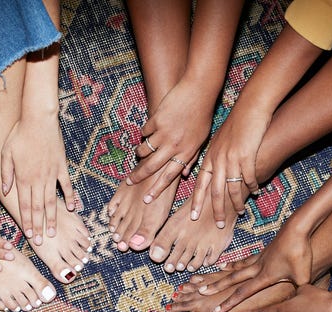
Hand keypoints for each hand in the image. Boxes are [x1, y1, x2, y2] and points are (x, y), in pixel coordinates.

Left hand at [1, 112, 74, 244]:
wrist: (38, 119)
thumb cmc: (19, 133)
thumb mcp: (6, 152)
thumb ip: (6, 173)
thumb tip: (7, 190)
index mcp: (23, 178)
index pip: (24, 205)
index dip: (27, 221)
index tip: (29, 235)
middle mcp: (38, 180)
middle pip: (38, 208)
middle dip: (39, 226)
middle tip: (42, 241)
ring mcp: (51, 174)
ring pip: (52, 201)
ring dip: (52, 218)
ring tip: (54, 232)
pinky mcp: (61, 167)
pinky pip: (66, 186)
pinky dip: (70, 198)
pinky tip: (72, 209)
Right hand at [126, 77, 212, 201]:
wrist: (200, 90)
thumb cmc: (203, 116)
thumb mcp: (202, 140)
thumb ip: (191, 158)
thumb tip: (184, 174)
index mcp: (186, 153)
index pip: (169, 177)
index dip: (156, 189)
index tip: (147, 199)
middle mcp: (174, 146)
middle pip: (151, 167)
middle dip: (138, 177)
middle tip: (129, 182)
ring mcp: (164, 133)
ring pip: (144, 150)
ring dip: (139, 153)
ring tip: (138, 154)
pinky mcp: (156, 120)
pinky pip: (144, 132)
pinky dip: (144, 133)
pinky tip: (148, 131)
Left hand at [195, 102, 269, 227]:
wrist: (250, 107)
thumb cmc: (236, 124)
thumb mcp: (219, 141)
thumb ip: (214, 158)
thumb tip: (210, 173)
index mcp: (210, 158)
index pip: (200, 184)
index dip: (196, 201)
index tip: (192, 216)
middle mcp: (218, 160)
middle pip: (215, 192)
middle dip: (216, 210)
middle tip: (217, 225)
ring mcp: (232, 158)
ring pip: (232, 188)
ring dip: (236, 202)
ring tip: (240, 212)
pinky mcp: (246, 155)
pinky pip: (248, 178)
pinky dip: (252, 187)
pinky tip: (256, 192)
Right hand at [199, 221, 314, 311]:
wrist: (298, 228)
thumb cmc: (301, 252)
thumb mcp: (303, 276)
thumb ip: (298, 291)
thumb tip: (300, 303)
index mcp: (264, 276)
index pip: (243, 292)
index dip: (229, 302)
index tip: (216, 310)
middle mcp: (257, 268)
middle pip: (232, 279)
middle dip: (216, 286)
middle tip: (202, 291)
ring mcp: (259, 258)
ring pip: (236, 268)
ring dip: (223, 273)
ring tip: (210, 277)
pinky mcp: (263, 251)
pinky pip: (245, 260)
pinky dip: (235, 264)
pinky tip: (229, 265)